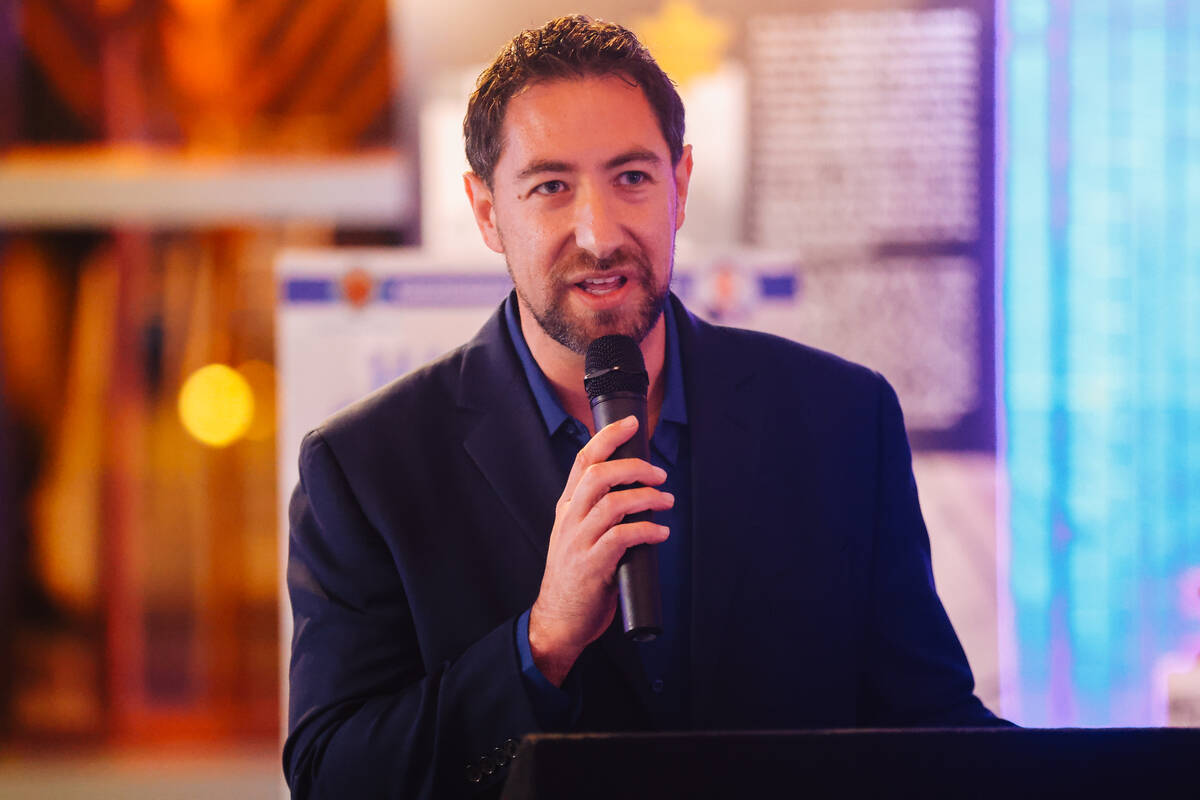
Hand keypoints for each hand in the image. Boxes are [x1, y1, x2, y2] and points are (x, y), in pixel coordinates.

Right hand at [528, 415, 673, 685]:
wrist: (558, 620)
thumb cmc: (576, 575)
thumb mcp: (578, 535)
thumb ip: (598, 512)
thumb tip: (639, 490)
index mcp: (567, 507)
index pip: (584, 460)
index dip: (609, 437)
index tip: (632, 423)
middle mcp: (570, 519)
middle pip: (599, 475)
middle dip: (635, 467)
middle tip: (661, 474)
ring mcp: (579, 542)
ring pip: (613, 503)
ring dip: (647, 498)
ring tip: (667, 501)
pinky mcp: (593, 566)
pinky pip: (622, 537)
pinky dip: (647, 530)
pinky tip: (661, 532)